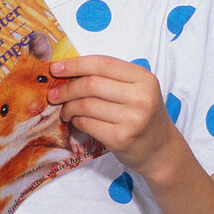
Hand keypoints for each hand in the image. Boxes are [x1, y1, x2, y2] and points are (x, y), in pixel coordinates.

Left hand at [47, 56, 176, 176]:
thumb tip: (66, 71)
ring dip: (68, 107)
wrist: (160, 149)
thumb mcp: (135, 90)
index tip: (55, 68)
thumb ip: (108, 78)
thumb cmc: (141, 115)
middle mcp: (141, 96)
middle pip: (91, 84)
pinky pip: (87, 124)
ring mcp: (133, 119)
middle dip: (66, 88)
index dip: (75, 64)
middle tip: (53, 95)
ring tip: (64, 111)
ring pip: (86, 105)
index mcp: (143, 78)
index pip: (102, 63)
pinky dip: (76, 121)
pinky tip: (75, 122)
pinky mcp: (122, 138)